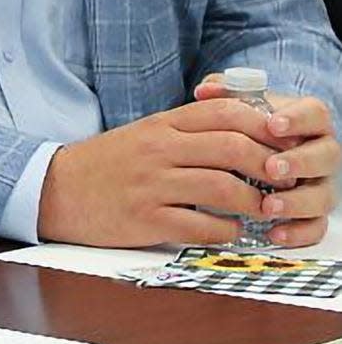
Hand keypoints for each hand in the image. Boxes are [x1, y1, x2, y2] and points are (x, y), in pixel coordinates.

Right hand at [37, 97, 283, 247]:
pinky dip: (224, 231)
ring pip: (221, 187)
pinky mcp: (145, 219)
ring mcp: (152, 184)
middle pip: (231, 147)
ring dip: (253, 202)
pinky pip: (199, 226)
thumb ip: (188, 130)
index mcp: (163, 123)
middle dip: (268, 165)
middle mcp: (160, 149)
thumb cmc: (108, 162)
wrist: (58, 189)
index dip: (262, 125)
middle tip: (284, 180)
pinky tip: (230, 231)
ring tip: (263, 209)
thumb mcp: (147, 132)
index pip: (224, 112)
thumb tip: (242, 133)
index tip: (281, 142)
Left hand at [195, 78, 339, 247]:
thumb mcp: (238, 108)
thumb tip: (204, 89)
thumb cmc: (248, 130)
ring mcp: (318, 185)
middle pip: (326, 156)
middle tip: (271, 167)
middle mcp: (319, 154)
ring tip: (268, 206)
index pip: (315, 114)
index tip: (273, 125)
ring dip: (297, 202)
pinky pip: (316, 228)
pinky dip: (297, 233)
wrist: (248, 158)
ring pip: (323, 196)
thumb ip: (224, 95)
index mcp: (307, 122)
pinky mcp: (313, 215)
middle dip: (299, 163)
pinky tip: (274, 233)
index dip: (298, 119)